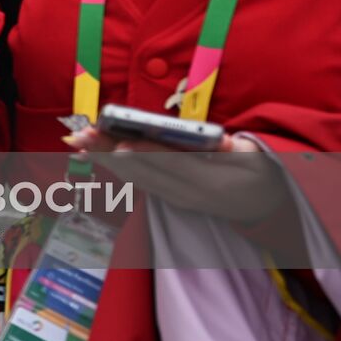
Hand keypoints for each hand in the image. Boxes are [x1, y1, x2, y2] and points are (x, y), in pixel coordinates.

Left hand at [64, 127, 290, 223]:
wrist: (262, 203)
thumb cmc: (257, 171)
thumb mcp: (252, 156)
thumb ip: (233, 149)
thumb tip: (220, 142)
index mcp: (208, 182)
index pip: (171, 164)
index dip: (145, 153)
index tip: (120, 143)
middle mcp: (187, 194)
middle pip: (143, 171)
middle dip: (110, 152)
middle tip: (82, 136)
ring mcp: (177, 199)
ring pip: (135, 178)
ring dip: (105, 158)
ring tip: (78, 141)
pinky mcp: (170, 199)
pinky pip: (139, 182)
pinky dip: (116, 167)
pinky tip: (96, 155)